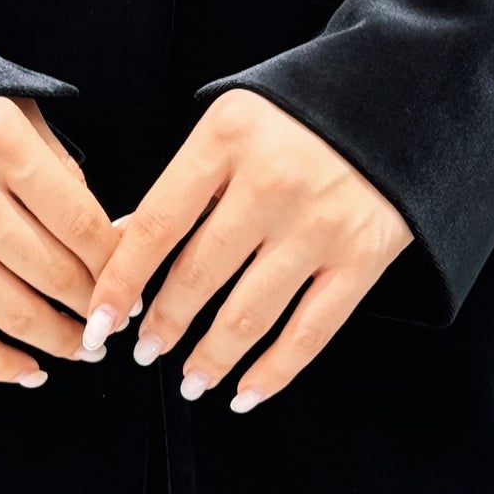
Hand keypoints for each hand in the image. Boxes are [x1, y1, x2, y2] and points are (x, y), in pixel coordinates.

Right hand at [0, 93, 121, 385]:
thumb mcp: (10, 112)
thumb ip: (58, 168)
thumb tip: (106, 235)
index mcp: (0, 144)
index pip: (82, 223)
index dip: (118, 263)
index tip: (133, 283)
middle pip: (56, 273)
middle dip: (96, 305)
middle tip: (115, 318)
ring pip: (15, 312)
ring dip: (60, 340)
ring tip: (85, 346)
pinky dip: (0, 365)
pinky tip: (32, 371)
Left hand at [79, 88, 413, 410]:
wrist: (395, 100)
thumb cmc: (296, 116)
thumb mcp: (231, 124)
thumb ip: (182, 182)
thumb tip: (122, 242)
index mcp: (226, 138)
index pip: (158, 224)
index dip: (121, 281)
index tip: (99, 320)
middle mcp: (271, 182)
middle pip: (199, 273)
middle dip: (163, 323)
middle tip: (144, 351)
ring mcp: (319, 224)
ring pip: (248, 313)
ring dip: (210, 358)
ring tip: (189, 380)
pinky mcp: (362, 257)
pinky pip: (310, 332)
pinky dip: (273, 372)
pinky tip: (244, 393)